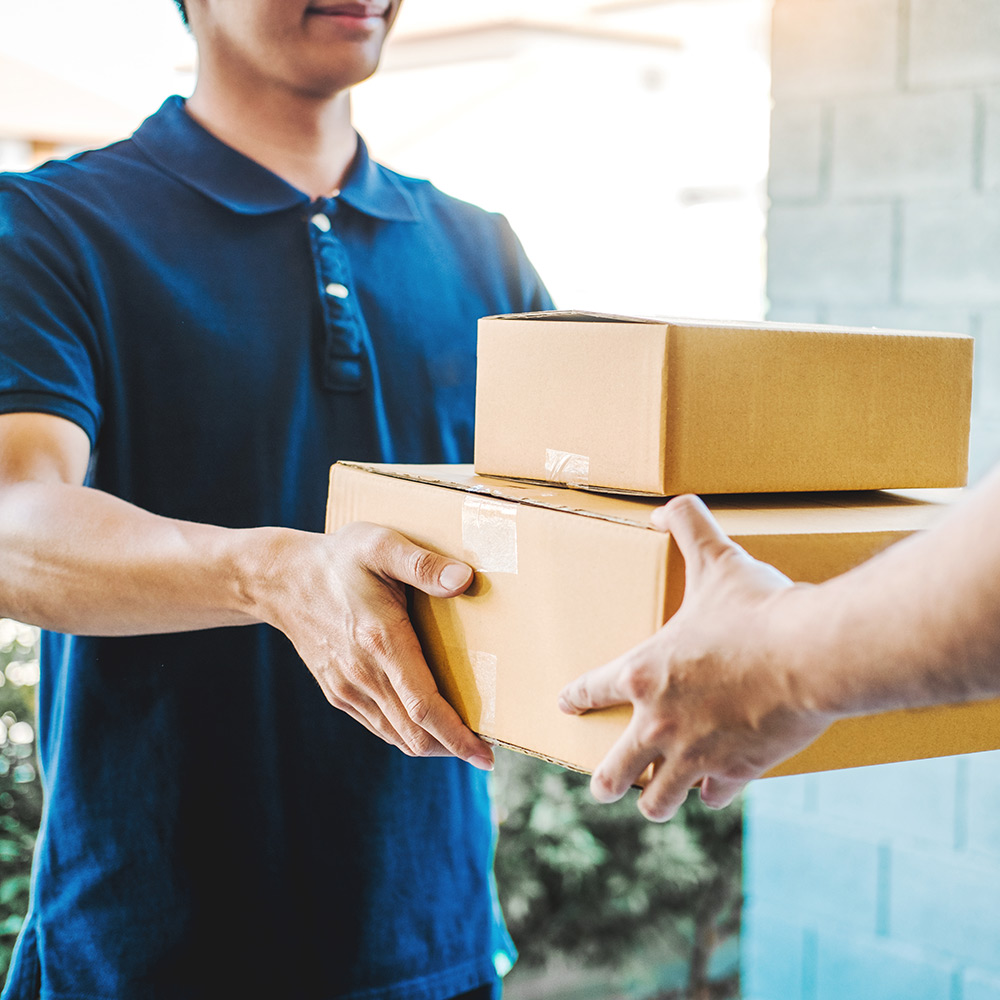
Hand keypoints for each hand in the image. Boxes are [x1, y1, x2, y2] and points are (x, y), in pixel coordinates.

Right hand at [256, 521, 493, 769]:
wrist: (281, 579)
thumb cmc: (339, 559)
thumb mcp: (382, 545)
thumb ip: (423, 564)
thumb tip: (464, 580)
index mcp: (381, 641)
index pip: (424, 707)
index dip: (457, 736)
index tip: (486, 756)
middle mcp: (363, 674)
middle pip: (414, 734)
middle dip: (452, 747)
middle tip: (484, 750)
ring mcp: (347, 688)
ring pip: (396, 736)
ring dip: (432, 745)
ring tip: (462, 740)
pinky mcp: (338, 692)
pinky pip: (378, 726)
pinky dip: (407, 734)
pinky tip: (425, 725)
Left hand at [558, 495, 833, 820]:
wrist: (811, 655)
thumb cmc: (759, 609)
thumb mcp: (717, 560)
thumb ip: (688, 526)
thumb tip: (665, 507)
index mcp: (645, 674)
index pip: (593, 689)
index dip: (577, 697)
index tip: (565, 705)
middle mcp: (659, 723)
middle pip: (614, 771)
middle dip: (606, 781)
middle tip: (604, 785)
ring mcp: (695, 755)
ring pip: (657, 799)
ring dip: (654, 799)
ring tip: (652, 800)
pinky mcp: (736, 772)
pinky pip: (712, 796)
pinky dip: (712, 792)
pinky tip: (713, 788)